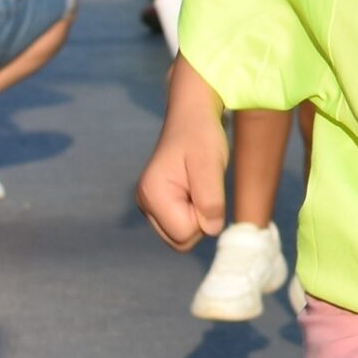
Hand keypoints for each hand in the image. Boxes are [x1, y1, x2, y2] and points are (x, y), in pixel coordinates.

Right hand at [137, 105, 227, 251]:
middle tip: (205, 187)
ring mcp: (150, 205)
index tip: (207, 188)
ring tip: (199, 186)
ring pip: (181, 235)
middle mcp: (145, 203)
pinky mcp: (159, 204)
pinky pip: (180, 224)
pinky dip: (193, 212)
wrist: (191, 117)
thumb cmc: (201, 136)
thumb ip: (210, 198)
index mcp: (153, 194)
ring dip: (197, 216)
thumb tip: (211, 229)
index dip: (204, 217)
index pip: (183, 234)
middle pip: (180, 240)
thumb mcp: (210, 164)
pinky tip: (194, 189)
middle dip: (199, 220)